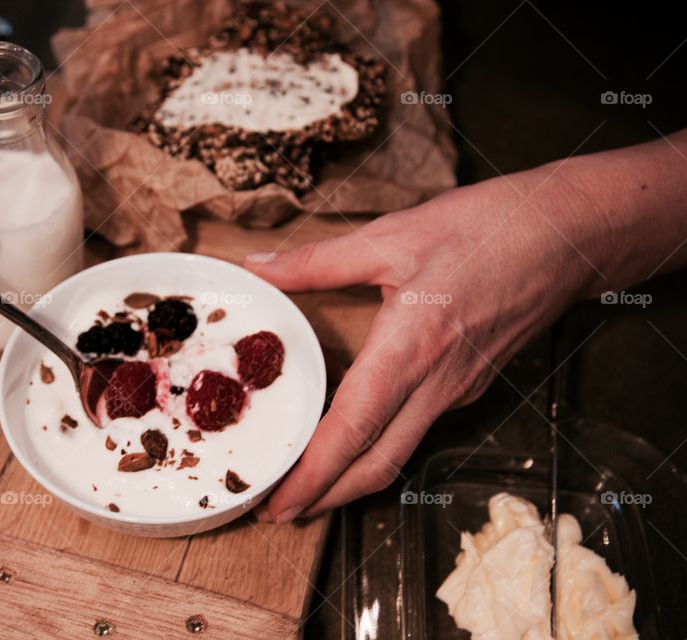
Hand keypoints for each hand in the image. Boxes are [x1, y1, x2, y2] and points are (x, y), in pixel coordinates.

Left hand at [244, 166, 600, 521]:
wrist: (567, 236)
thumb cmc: (488, 230)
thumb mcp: (390, 236)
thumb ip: (316, 261)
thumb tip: (259, 268)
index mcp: (409, 349)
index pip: (352, 431)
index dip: (312, 476)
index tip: (279, 504)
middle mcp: (436, 384)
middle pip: (377, 464)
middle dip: (327, 498)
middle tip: (280, 511)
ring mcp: (457, 390)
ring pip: (399, 451)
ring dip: (352, 476)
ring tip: (308, 479)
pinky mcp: (469, 383)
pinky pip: (417, 425)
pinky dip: (379, 440)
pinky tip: (353, 424)